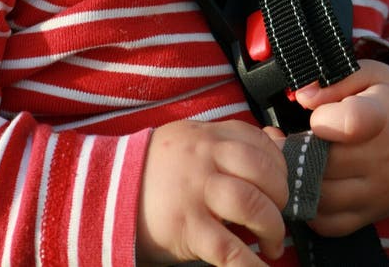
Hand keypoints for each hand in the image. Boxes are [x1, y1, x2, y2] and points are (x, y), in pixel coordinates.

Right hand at [136, 119, 288, 265]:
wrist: (106, 190)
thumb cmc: (156, 168)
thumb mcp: (191, 138)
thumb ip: (231, 139)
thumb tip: (277, 143)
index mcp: (208, 136)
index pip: (260, 143)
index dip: (280, 166)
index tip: (282, 185)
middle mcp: (204, 160)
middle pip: (262, 172)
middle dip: (281, 197)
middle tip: (280, 214)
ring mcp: (195, 193)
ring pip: (251, 205)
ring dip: (272, 228)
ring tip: (272, 244)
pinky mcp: (186, 228)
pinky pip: (228, 249)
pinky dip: (250, 264)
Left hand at [295, 58, 388, 236]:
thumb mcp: (368, 75)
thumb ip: (334, 80)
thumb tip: (302, 96)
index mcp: (383, 116)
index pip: (352, 122)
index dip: (323, 119)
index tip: (315, 116)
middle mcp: (384, 158)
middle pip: (325, 162)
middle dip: (296, 149)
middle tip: (283, 137)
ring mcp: (379, 191)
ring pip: (322, 195)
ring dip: (299, 178)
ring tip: (294, 157)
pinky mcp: (372, 213)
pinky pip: (330, 223)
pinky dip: (311, 206)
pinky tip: (308, 182)